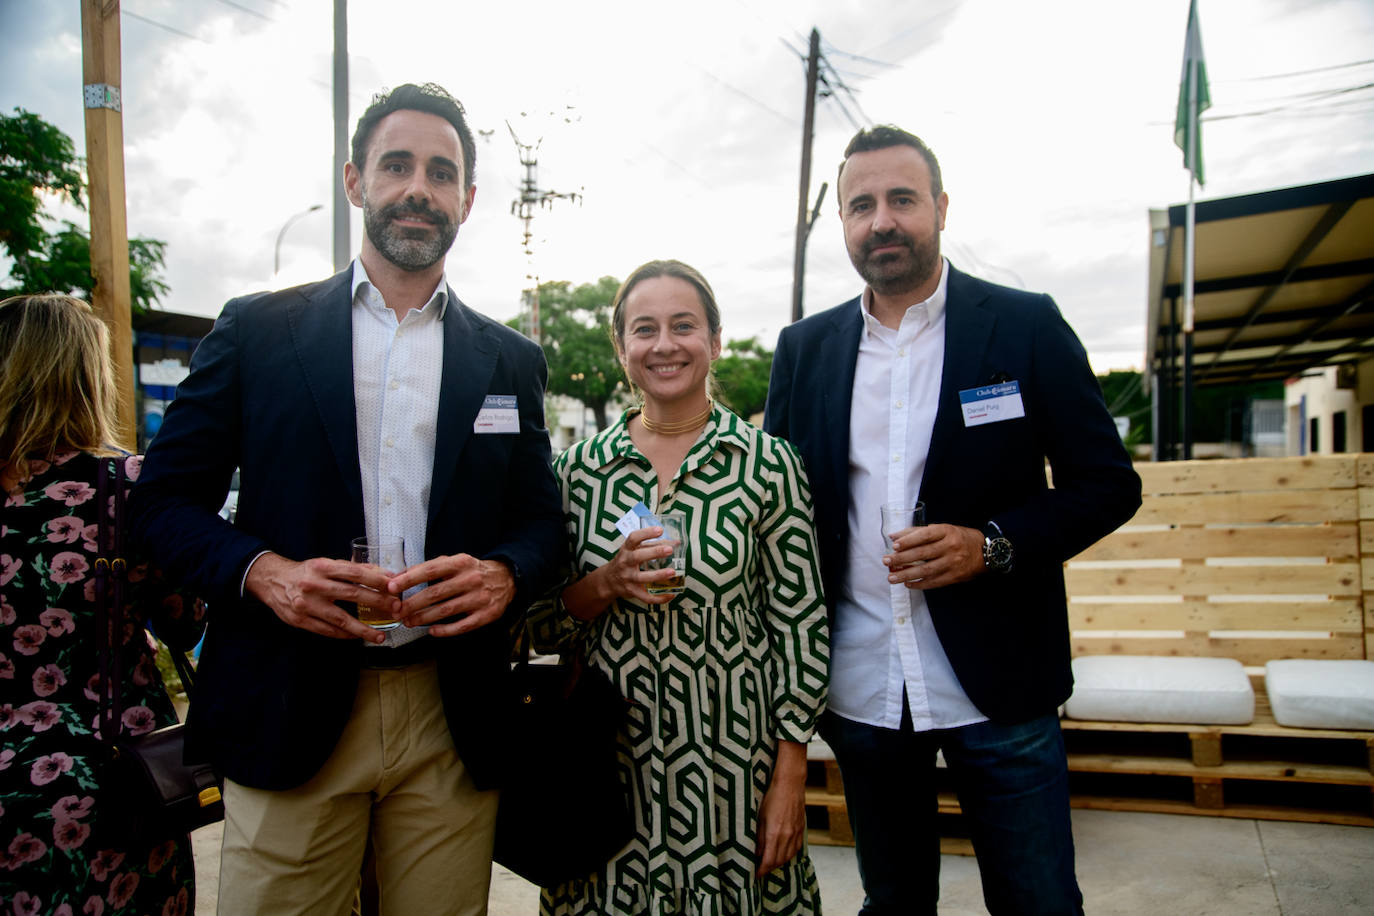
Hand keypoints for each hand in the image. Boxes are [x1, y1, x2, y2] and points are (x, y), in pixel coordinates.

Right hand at [244, 552, 391, 643]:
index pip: (355, 573)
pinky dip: (344, 635)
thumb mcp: (326, 563)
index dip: (376, 580)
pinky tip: (357, 637)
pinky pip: (327, 630)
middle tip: (396, 609)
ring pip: (341, 619)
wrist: (273, 581)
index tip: (394, 586)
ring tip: (380, 636)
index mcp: (323, 567)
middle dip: (377, 602)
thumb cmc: (306, 572)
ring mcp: (307, 604)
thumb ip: (352, 569)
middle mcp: (315, 585)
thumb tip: (382, 574)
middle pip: (352, 594)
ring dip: (363, 629)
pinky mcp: (300, 620)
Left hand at [386, 555, 514, 636]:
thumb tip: (399, 576)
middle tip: (397, 611)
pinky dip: (445, 630)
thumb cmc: (472, 571)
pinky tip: (432, 631)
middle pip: (435, 593)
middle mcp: (470, 579)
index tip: (392, 587)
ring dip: (423, 618)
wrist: (506, 578)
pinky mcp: (486, 614)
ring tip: (409, 622)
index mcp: (460, 563)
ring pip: (446, 611)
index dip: (409, 579)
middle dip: (412, 604)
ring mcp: (479, 597)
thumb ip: (428, 568)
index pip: (430, 570)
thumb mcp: (453, 562)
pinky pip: (462, 626)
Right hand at [563, 526, 678, 620]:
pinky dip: (658, 598)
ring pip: (642, 578)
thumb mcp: (635, 551)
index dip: (646, 533)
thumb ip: (653, 545)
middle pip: (638, 556)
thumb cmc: (627, 561)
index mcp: (626, 549)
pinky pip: (645, 597)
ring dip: (658, 575)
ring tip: (672, 572)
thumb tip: (676, 542)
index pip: (633, 538)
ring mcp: (628, 578)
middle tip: (669, 549)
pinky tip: (670, 594)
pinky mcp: (632, 591)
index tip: (660, 530)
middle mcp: (625, 562)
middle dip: (654, 552)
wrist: (609, 580)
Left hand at [755, 740, 807, 877]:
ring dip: (778, 863)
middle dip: (768, 869)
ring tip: (769, 863)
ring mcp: (796, 833)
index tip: (754, 875)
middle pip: (778, 861)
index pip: (768, 861)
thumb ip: (759, 837)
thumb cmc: (771, 796)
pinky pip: (796, 848)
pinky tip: (782, 853)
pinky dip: (788, 854)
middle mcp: (787, 836)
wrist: (790, 783)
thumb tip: (757, 853)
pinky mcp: (801, 829)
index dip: (761, 871)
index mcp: (775, 834)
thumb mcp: (759, 816)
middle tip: (759, 870)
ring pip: (788, 857)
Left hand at [884, 523, 986, 589]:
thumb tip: (893, 536)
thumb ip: (918, 532)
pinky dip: (919, 584)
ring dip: (907, 575)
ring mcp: (953, 563)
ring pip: (927, 570)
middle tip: (886, 561)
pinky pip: (934, 582)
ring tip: (892, 577)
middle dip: (902, 558)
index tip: (894, 545)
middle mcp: (950, 547)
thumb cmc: (959, 538)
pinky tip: (908, 584)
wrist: (985, 552)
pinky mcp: (955, 577)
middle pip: (923, 554)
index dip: (909, 540)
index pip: (925, 535)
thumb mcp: (943, 529)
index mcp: (947, 531)